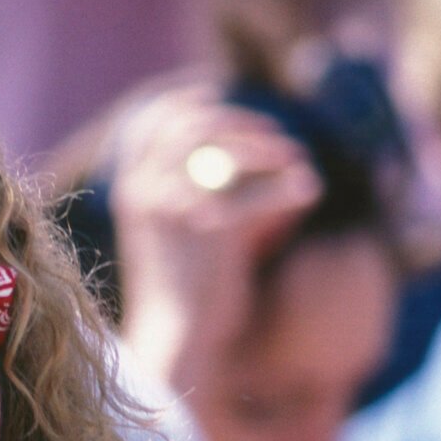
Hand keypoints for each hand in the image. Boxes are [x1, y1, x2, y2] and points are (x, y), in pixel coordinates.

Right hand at [108, 84, 321, 398]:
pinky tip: (309, 188)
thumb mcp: (184, 234)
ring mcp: (174, 207)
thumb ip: (208, 194)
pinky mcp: (209, 230)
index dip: (188, 104)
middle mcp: (146, 191)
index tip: (219, 99)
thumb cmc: (183, 294)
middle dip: (239, 123)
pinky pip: (256, 194)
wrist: (174, 341)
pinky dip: (288, 187)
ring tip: (297, 159)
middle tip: (275, 136)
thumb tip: (255, 164)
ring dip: (268, 149)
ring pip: (227, 151)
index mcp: (131, 190)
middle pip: (195, 127)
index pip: (153, 123)